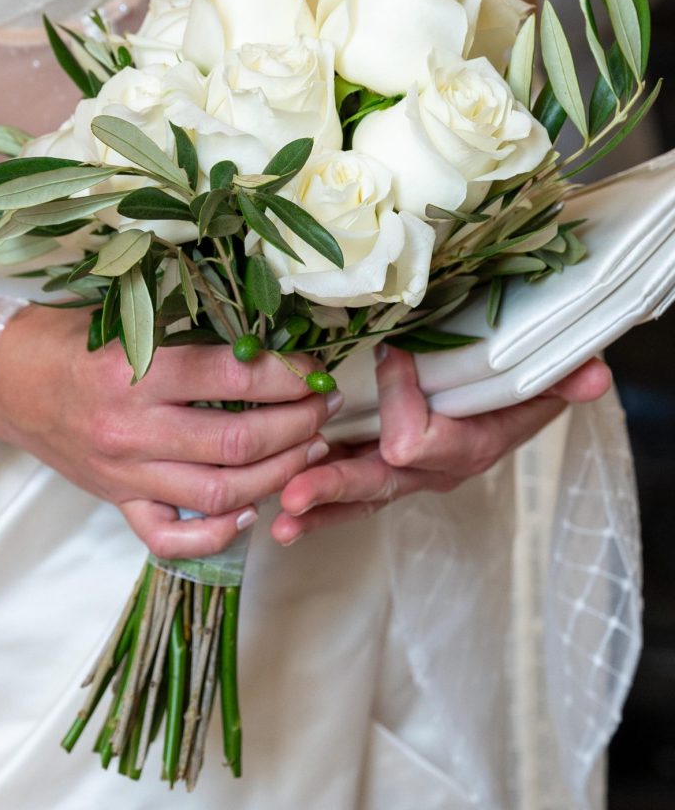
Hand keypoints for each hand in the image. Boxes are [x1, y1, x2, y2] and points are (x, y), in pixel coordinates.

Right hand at [0, 305, 337, 557]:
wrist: (6, 380)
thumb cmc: (71, 340)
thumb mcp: (127, 318)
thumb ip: (190, 334)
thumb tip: (266, 343)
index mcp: (136, 371)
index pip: (233, 378)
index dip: (288, 376)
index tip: (315, 372)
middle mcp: (132, 429)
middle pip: (238, 442)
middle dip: (297, 427)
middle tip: (324, 410)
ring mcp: (125, 474)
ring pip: (220, 492)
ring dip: (278, 474)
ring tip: (309, 451)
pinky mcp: (116, 501)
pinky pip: (170, 536)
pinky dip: (216, 534)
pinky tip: (251, 512)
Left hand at [271, 345, 611, 543]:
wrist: (504, 405)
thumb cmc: (516, 387)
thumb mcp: (543, 379)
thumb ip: (564, 380)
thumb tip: (595, 376)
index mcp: (470, 447)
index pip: (426, 439)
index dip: (403, 402)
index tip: (392, 354)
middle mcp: (435, 470)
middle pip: (383, 482)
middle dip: (338, 485)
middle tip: (295, 494)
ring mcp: (405, 475)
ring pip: (359, 495)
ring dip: (318, 505)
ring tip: (279, 519)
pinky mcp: (379, 469)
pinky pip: (346, 494)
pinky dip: (315, 503)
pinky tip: (279, 514)